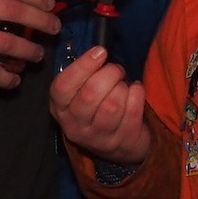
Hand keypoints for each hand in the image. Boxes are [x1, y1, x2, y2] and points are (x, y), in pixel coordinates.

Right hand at [50, 44, 152, 163]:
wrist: (118, 146)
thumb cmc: (97, 108)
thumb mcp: (80, 94)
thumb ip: (84, 75)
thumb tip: (99, 53)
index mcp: (60, 109)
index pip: (63, 87)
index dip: (83, 65)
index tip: (100, 52)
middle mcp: (75, 126)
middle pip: (90, 94)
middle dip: (109, 74)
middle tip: (116, 70)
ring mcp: (99, 137)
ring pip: (112, 105)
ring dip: (122, 87)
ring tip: (123, 85)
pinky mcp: (122, 141)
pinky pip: (133, 111)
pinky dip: (137, 94)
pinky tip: (135, 91)